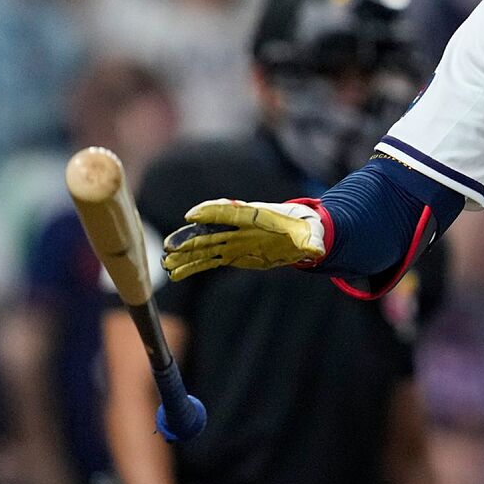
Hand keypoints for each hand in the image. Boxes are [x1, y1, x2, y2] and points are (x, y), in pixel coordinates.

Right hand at [162, 199, 325, 280]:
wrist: (304, 235)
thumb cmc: (308, 228)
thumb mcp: (312, 234)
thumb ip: (311, 241)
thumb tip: (318, 250)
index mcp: (256, 215)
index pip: (230, 210)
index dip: (211, 212)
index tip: (192, 216)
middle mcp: (240, 227)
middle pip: (210, 230)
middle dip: (190, 237)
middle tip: (168, 247)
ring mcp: (234, 240)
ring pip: (205, 246)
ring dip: (186, 254)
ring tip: (166, 263)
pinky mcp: (233, 253)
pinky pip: (209, 259)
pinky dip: (193, 265)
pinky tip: (176, 273)